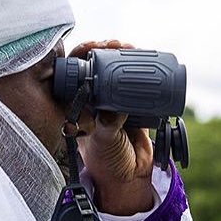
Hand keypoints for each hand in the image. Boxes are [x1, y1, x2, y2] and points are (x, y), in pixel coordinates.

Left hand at [69, 39, 154, 215]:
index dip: (82, 54)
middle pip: (98, 65)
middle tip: (117, 44)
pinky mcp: (134, 104)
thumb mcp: (104, 142)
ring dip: (124, 55)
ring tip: (132, 46)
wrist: (130, 177)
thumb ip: (108, 126)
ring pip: (117, 70)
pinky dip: (141, 69)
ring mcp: (114, 100)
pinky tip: (145, 58)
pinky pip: (136, 82)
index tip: (95, 45)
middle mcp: (95, 98)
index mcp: (79, 104)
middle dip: (106, 49)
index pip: (76, 72)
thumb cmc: (107, 162)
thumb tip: (115, 110)